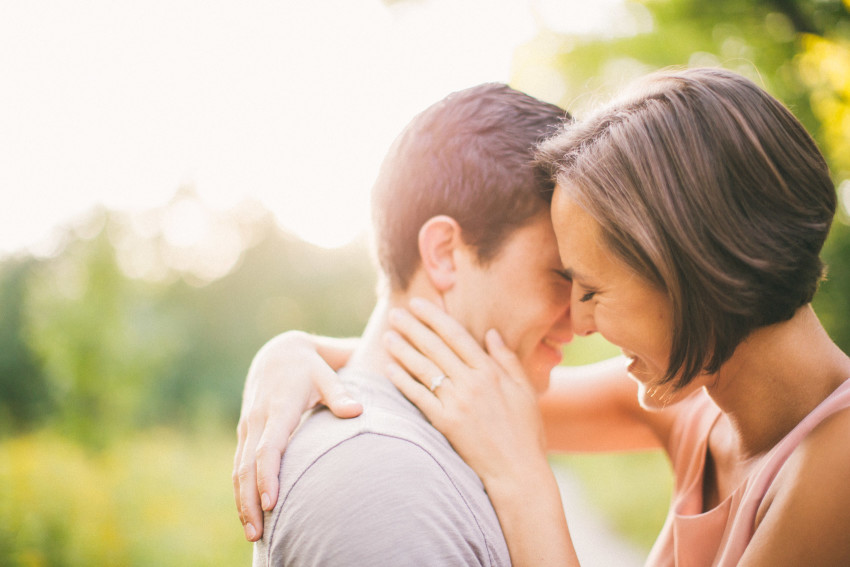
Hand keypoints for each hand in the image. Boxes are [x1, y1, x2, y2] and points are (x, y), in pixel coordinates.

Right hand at [233, 331, 361, 541]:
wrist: (279, 352)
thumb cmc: (310, 366)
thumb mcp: (326, 372)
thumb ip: (340, 393)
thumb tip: (357, 411)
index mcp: (278, 408)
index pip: (268, 449)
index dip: (268, 477)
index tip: (272, 503)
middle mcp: (257, 420)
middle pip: (246, 467)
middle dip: (249, 502)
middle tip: (257, 534)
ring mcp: (248, 427)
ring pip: (238, 470)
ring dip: (242, 502)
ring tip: (253, 534)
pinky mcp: (246, 433)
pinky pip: (239, 465)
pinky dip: (241, 490)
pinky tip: (249, 513)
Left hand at [384, 299, 577, 565]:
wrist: (518, 472)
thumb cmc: (525, 433)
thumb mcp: (524, 391)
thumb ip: (507, 360)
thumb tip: (491, 333)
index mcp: (491, 372)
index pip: (456, 335)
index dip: (435, 317)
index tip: (419, 304)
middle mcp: (472, 383)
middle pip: (436, 347)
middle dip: (413, 328)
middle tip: (395, 313)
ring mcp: (457, 403)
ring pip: (424, 369)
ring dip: (403, 350)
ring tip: (388, 337)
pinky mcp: (445, 423)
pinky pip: (419, 397)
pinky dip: (403, 381)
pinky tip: (390, 369)